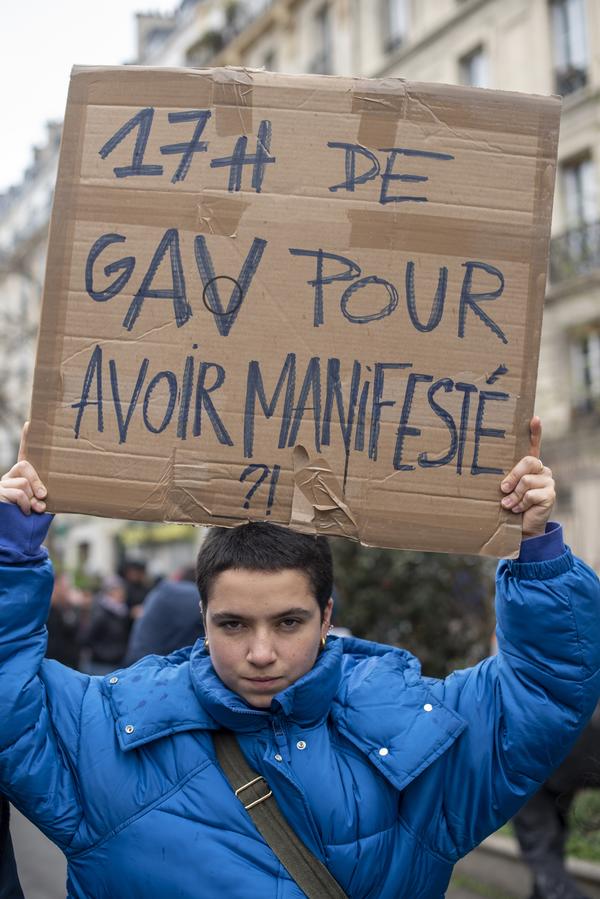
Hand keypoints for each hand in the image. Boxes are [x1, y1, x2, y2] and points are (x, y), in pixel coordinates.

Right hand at [0, 423, 46, 515]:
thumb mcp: (42, 505)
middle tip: (43, 496)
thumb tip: (44, 495)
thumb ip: (45, 496)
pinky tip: (24, 512)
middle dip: (37, 481)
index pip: (25, 454)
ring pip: (23, 483)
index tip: (31, 423)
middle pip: (26, 466)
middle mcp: (11, 477)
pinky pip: (18, 494)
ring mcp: (3, 484)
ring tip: (32, 510)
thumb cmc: (31, 521)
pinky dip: (25, 505)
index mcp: (24, 477)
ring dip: (31, 500)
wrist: (15, 537)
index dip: (27, 439)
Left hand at [500, 417, 554, 538]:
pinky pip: (530, 495)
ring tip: (508, 504)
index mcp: (530, 465)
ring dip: (514, 496)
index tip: (534, 418)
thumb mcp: (505, 489)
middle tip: (503, 488)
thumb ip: (504, 478)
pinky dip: (520, 504)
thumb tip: (492, 475)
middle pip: (528, 461)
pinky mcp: (550, 494)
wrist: (521, 527)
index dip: (535, 431)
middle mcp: (541, 469)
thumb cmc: (509, 505)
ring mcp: (548, 481)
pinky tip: (518, 510)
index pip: (534, 444)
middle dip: (512, 475)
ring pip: (526, 481)